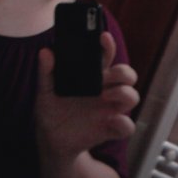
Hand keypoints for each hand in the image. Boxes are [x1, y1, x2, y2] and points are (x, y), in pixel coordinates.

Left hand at [35, 31, 139, 157]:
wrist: (50, 140)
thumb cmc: (51, 110)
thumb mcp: (45, 91)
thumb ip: (46, 72)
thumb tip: (45, 52)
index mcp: (92, 77)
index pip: (107, 56)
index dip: (108, 45)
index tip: (103, 37)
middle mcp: (105, 90)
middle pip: (127, 74)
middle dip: (122, 72)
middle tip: (104, 77)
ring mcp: (110, 109)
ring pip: (133, 96)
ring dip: (123, 93)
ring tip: (104, 95)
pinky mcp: (110, 129)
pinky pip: (128, 126)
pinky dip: (124, 123)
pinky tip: (111, 121)